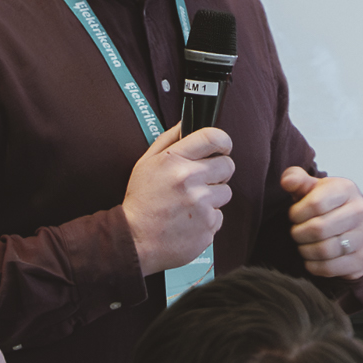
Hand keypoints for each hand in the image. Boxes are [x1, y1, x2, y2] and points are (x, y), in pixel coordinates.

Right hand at [125, 123, 234, 273]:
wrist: (135, 240)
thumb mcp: (146, 163)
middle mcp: (190, 180)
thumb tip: (187, 122)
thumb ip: (168, 140)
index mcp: (174, 160)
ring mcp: (201, 205)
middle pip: (227, 165)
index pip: (212, 137)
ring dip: (212, 197)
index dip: (223, 142)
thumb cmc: (141, 200)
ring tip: (190, 204)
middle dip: (218, 172)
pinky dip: (208, 219)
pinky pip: (219, 216)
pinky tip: (189, 221)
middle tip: (201, 181)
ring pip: (225, 192)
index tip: (222, 148)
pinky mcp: (208, 226)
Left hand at [284, 168, 362, 280]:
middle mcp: (360, 211)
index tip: (294, 215)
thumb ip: (298, 180)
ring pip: (323, 250)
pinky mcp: (361, 260)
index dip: (296, 213)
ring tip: (303, 244)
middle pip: (318, 229)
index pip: (315, 203)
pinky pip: (329, 268)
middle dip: (298, 233)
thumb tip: (287, 181)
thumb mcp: (314, 188)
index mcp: (347, 189)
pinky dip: (313, 265)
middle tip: (296, 232)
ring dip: (304, 250)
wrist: (356, 226)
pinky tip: (311, 257)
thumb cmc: (328, 205)